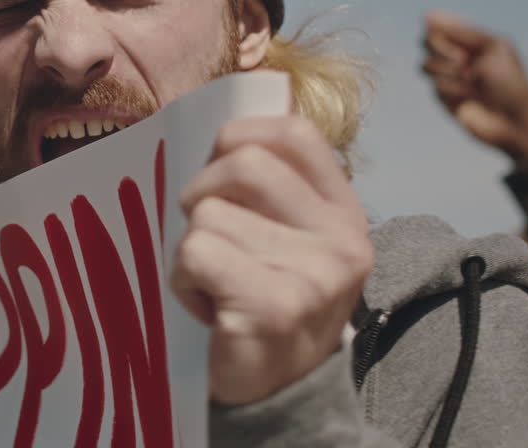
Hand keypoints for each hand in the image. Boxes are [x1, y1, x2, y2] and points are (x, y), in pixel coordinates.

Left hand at [172, 115, 371, 405]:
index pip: (294, 133)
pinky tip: (207, 308)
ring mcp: (313, 276)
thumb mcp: (285, 239)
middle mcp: (341, 241)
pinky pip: (196, 251)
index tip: (217, 166)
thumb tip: (214, 131)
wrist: (274, 396)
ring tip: (215, 285)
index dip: (240, 135)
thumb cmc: (261, 302)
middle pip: (244, 163)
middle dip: (202, 191)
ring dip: (190, 249)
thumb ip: (268, 188)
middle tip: (204, 233)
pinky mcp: (274, 308)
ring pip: (209, 214)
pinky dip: (182, 279)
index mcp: (344, 213)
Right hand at [421, 11, 527, 162]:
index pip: (441, 24)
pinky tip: (468, 97)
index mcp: (472, 41)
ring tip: (470, 81)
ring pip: (425, 63)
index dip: (439, 28)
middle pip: (427, 41)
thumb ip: (462, 31)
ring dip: (447, 71)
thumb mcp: (493, 48)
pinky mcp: (443, 96)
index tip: (450, 33)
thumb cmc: (510, 84)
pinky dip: (452, 89)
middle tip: (463, 60)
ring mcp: (449, 76)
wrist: (512, 121)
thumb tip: (428, 15)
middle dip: (442, 49)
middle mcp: (457, 56)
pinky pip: (434, 85)